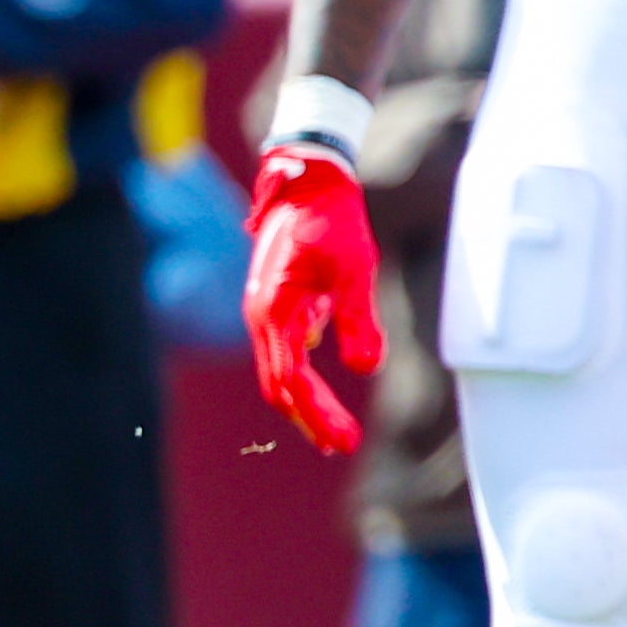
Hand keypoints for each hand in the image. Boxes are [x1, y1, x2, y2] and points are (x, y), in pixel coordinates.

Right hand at [245, 146, 384, 453]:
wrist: (310, 181)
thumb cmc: (333, 220)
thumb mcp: (355, 268)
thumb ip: (357, 319)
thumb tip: (365, 369)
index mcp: (273, 312)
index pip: (291, 381)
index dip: (316, 414)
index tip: (343, 441)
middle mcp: (261, 317)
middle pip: (280, 386)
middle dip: (310, 418)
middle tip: (341, 445)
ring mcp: (265, 312)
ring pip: (280, 371)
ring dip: (306, 402)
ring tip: (335, 431)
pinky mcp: (276, 304)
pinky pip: (285, 350)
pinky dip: (303, 376)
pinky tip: (325, 390)